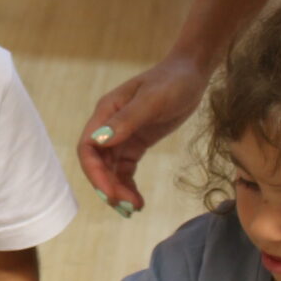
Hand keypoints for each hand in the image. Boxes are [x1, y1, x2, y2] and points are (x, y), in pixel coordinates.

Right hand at [78, 55, 210, 211]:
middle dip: (108, 186)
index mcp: (105, 112)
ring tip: (135, 207)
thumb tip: (99, 141)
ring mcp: (122, 135)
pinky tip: (139, 199)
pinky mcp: (136, 142)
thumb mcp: (152, 100)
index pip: (88, 148)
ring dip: (118, 190)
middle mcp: (109, 125)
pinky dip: (128, 185)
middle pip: (97, 163)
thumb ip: (126, 120)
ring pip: (111, 169)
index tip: (110, 193)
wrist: (192, 73)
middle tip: (128, 207)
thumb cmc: (173, 81)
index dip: (94, 173)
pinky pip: (125, 169)